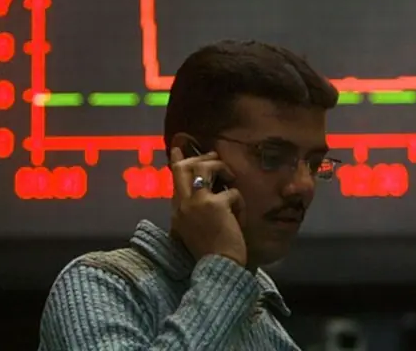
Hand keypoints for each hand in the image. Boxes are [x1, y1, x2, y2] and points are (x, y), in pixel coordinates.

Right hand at [169, 147, 246, 267]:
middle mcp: (183, 204)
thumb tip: (205, 193)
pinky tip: (240, 219)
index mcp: (178, 210)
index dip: (178, 161)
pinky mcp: (215, 205)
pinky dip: (239, 203)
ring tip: (231, 179)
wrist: (218, 269)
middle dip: (201, 158)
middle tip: (215, 158)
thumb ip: (193, 211)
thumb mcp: (192, 230)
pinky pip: (231, 191)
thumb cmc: (210, 252)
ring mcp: (197, 203)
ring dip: (221, 169)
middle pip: (184, 167)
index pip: (174, 178)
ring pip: (203, 168)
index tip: (179, 148)